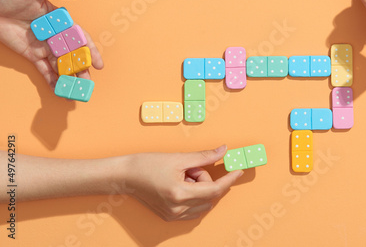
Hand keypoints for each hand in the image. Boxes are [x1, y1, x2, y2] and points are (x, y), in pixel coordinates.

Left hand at [0, 0, 103, 88]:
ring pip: (61, 65)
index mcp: (61, 21)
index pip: (80, 38)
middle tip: (87, 83)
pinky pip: (44, 69)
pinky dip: (52, 80)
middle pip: (73, 55)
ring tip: (76, 91)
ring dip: (69, 78)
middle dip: (81, 69)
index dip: (90, 51)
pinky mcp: (32, 55)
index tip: (98, 64)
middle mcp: (56, 36)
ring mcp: (44, 47)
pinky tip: (59, 90)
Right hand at [125, 145, 243, 220]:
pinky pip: (193, 208)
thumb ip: (204, 156)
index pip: (215, 189)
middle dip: (205, 178)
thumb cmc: (148, 164)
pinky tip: (181, 185)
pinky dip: (194, 196)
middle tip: (189, 167)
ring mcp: (174, 215)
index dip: (229, 179)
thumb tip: (224, 150)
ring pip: (203, 203)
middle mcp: (178, 208)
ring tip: (181, 176)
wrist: (125, 175)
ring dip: (199, 188)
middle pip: (209, 195)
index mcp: (181, 193)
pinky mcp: (169, 216)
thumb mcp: (179, 157)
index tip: (239, 170)